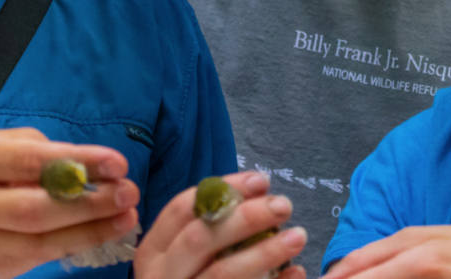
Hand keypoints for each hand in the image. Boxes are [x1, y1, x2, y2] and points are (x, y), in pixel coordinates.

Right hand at [0, 127, 139, 278]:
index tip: (116, 162)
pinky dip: (74, 244)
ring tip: (126, 216)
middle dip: (89, 203)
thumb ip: (26, 147)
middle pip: (37, 209)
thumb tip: (78, 162)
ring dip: (91, 229)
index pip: (30, 162)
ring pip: (43, 242)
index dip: (78, 163)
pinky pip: (40, 257)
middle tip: (128, 192)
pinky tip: (101, 232)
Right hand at [137, 171, 306, 278]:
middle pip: (200, 239)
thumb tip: (258, 192)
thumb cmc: (190, 278)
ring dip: (264, 252)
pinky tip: (296, 272)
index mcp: (153, 251)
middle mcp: (161, 276)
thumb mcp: (185, 256)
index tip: (260, 181)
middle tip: (283, 206)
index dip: (222, 190)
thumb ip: (211, 227)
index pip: (181, 209)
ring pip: (223, 273)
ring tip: (297, 236)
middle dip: (245, 218)